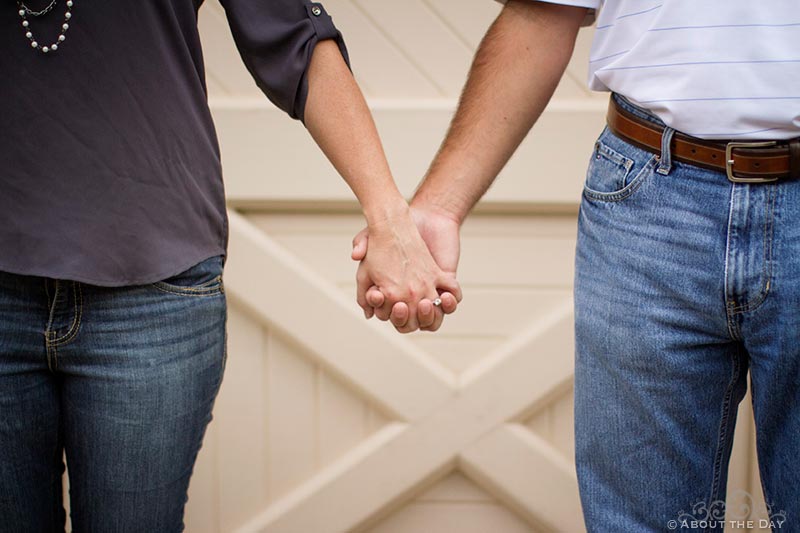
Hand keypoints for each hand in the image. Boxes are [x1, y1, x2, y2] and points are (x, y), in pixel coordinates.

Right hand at [352, 205, 461, 331]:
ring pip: (431, 319)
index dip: (383, 309)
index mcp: (389, 294)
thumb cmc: (393, 231)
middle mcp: (409, 297)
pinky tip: (443, 296)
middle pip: (409, 323)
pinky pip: (451, 301)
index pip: (386, 314)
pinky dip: (449, 304)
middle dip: (404, 318)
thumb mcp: (370, 238)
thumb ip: (360, 247)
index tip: (378, 294)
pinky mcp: (445, 283)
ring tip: (425, 303)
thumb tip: (354, 257)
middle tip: (401, 305)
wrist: (419, 218)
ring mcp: (429, 292)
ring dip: (429, 317)